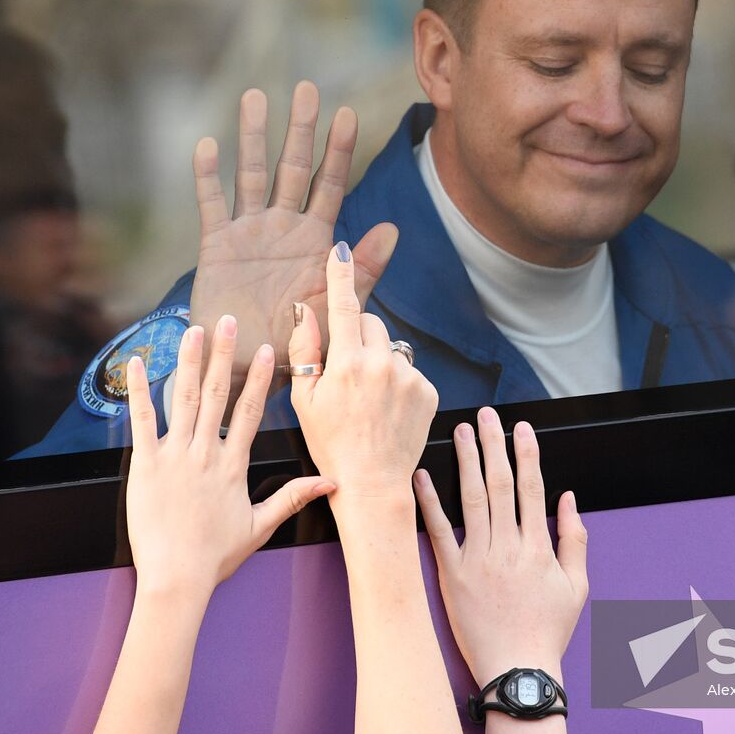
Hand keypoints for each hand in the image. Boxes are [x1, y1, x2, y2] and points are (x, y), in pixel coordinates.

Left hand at [125, 314, 333, 599]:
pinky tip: (141, 362)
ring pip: (184, 399)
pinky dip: (140, 390)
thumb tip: (332, 483)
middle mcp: (205, 453)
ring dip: (191, 361)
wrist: (176, 579)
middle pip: (218, 394)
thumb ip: (293, 498)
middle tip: (229, 320)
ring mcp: (174, 456)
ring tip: (195, 329)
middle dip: (225, 354)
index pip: (249, 412)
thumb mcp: (260, 526)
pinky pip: (142, 421)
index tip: (266, 350)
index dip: (258, 378)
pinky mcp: (144, 465)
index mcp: (233, 465)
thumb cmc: (216, 556)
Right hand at [190, 81, 398, 384]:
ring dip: (253, 137)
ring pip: (252, 174)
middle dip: (300, 129)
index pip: (330, 185)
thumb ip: (362, 268)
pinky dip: (208, 176)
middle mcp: (283, 227)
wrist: (254, 366)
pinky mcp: (217, 246)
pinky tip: (208, 145)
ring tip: (254, 96)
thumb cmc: (300, 341)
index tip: (349, 113)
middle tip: (306, 87)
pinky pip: (212, 205)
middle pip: (292, 168)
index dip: (339, 150)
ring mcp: (249, 232)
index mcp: (316, 239)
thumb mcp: (335, 304)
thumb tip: (392, 228)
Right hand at [289, 243, 438, 511]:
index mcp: (346, 364)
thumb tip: (305, 313)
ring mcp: (410, 377)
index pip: (343, 307)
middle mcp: (382, 364)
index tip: (339, 249)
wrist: (372, 484)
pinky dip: (400, 382)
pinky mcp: (430, 391)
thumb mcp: (304, 401)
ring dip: (380, 360)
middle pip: (371, 323)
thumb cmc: (331, 445)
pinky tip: (389, 409)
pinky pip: (410, 370)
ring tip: (370, 398)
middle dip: (358, 336)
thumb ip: (304, 351)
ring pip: (391, 347)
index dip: (339, 275)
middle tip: (347, 370)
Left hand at [414, 407, 588, 685]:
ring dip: (466, 462)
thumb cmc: (548, 631)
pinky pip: (439, 533)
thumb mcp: (577, 586)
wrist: (517, 671)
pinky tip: (421, 477)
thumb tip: (569, 498)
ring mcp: (478, 560)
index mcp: (538, 546)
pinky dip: (429, 503)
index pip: (532, 488)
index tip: (522, 428)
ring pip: (472, 499)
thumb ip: (575, 539)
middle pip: (501, 484)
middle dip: (494, 445)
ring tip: (461, 431)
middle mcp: (508, 546)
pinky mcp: (452, 576)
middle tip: (488, 415)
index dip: (527, 454)